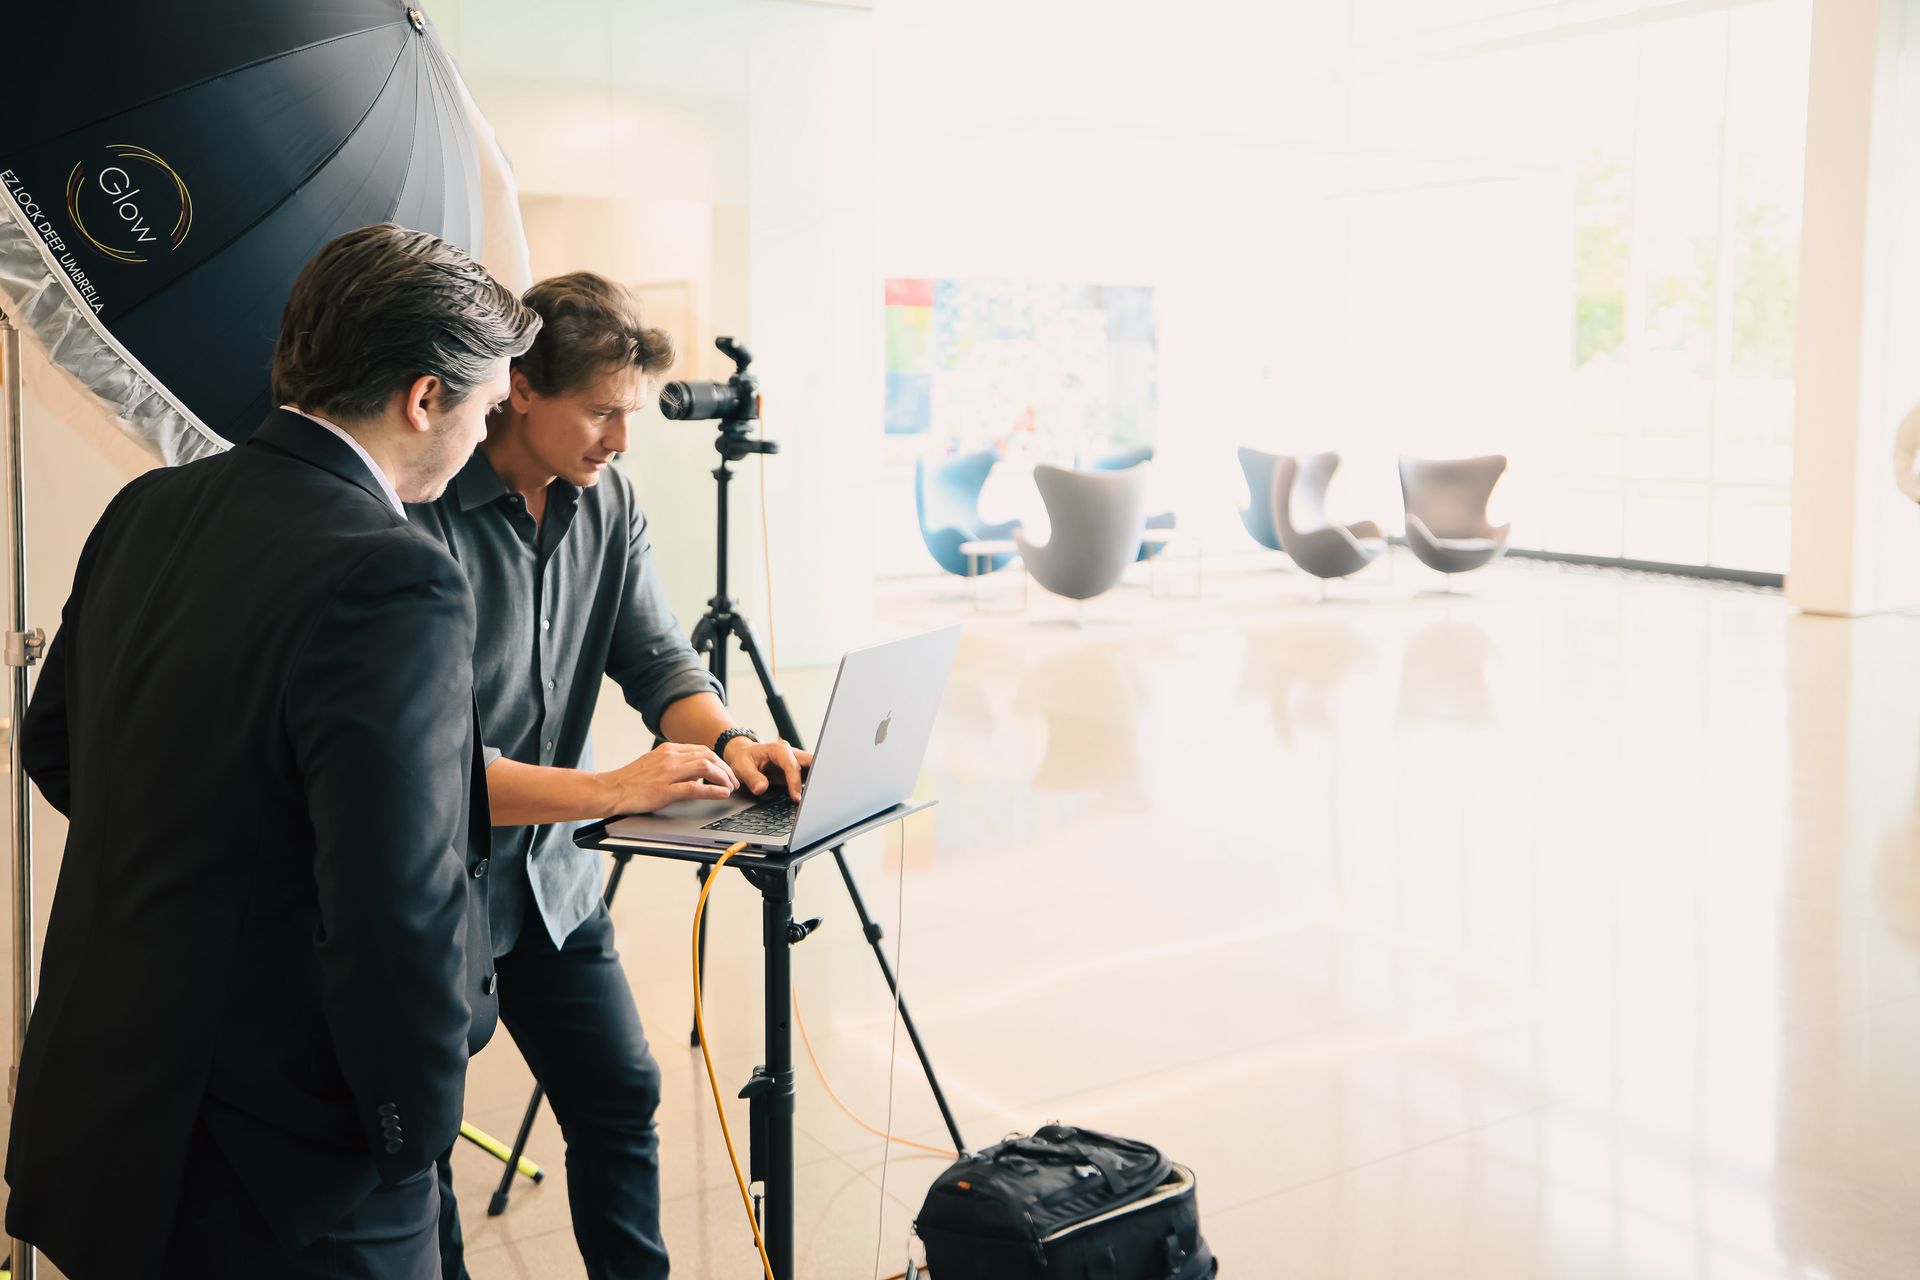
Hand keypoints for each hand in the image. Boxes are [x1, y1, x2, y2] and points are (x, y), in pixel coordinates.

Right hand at [599, 743, 737, 814]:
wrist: (609, 790)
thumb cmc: (630, 781)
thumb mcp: (653, 764)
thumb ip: (673, 764)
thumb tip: (693, 773)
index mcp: (667, 750)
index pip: (701, 750)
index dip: (718, 760)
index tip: (726, 771)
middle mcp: (669, 758)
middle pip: (708, 756)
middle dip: (725, 769)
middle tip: (733, 781)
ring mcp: (667, 773)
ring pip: (705, 767)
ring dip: (723, 778)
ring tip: (730, 787)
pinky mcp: (663, 790)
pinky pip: (694, 788)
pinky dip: (712, 790)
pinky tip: (721, 794)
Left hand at [723, 736, 812, 799]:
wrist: (745, 754)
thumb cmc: (744, 758)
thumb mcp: (742, 767)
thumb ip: (752, 778)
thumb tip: (761, 788)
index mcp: (779, 749)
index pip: (792, 766)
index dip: (795, 782)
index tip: (796, 797)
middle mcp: (791, 752)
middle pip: (811, 761)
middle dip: (817, 775)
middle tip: (818, 793)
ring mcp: (796, 759)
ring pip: (813, 767)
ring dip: (816, 780)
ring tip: (817, 796)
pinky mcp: (798, 767)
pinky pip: (809, 773)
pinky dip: (812, 783)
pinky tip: (812, 795)